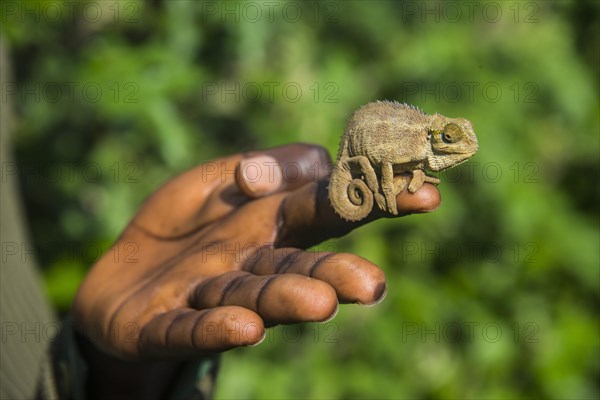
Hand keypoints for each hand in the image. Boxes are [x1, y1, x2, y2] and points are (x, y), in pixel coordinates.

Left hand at [72, 144, 439, 396]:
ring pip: (251, 295)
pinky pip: (189, 327)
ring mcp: (208, 298)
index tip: (425, 193)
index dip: (373, 200)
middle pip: (297, 265)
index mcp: (269, 223)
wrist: (118, 278)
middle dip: (333, 272)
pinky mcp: (162, 327)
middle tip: (372, 283)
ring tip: (321, 303)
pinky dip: (216, 328)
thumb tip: (313, 164)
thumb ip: (267, 167)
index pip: (327, 208)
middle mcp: (250, 263)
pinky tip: (244, 328)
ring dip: (285, 299)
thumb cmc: (181, 228)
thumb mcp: (216, 181)